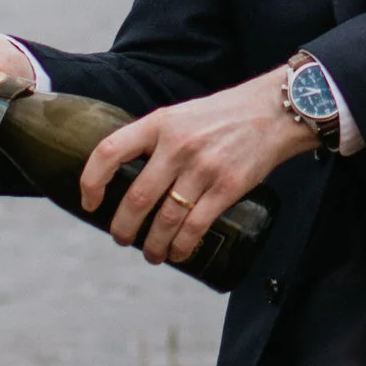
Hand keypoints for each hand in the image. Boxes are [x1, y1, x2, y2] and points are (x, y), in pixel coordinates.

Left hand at [81, 68, 323, 265]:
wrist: (275, 111)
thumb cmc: (225, 115)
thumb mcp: (182, 115)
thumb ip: (157, 140)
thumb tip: (130, 176)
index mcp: (160, 123)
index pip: (109, 152)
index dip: (92, 181)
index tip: (90, 203)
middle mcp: (177, 145)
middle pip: (136, 198)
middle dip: (123, 228)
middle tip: (122, 239)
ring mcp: (202, 167)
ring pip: (165, 219)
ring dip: (153, 245)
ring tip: (151, 254)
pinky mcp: (227, 187)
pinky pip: (195, 226)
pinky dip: (182, 246)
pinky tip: (178, 253)